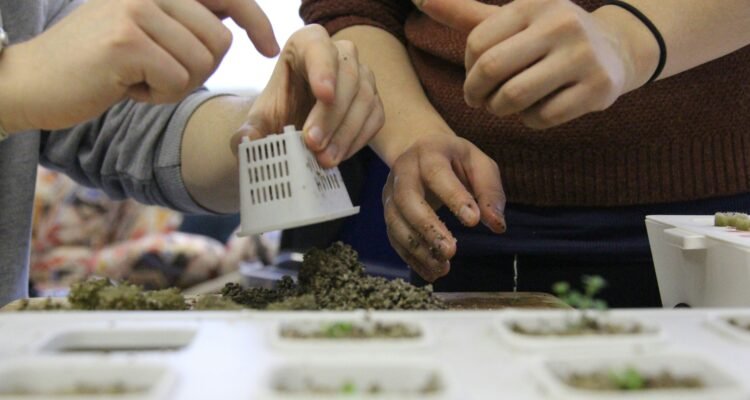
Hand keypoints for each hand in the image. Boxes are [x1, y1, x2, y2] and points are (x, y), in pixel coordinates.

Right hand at [0, 0, 277, 131]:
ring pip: (201, 63)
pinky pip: (177, 82)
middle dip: (199, 70)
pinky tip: (127, 87)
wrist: (34, 80)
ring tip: (138, 77)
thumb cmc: (99, 62)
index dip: (257, 20)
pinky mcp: (126, 41)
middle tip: (159, 73)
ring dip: (176, 85)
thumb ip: (189, 19)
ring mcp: (136, 9)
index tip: (269, 47)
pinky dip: (157, 96)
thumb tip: (246, 23)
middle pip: (219, 41)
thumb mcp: (149, 28)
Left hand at [235, 25, 384, 167]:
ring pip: (364, 98)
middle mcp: (341, 53)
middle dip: (331, 115)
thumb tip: (246, 141)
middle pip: (347, 77)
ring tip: (325, 159)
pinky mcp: (373, 101)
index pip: (319, 46)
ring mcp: (362, 76)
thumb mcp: (259, 121)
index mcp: (307, 43)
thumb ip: (249, 131)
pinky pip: (374, 118)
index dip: (323, 69)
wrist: (295, 126)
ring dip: (345, 133)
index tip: (323, 94)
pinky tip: (338, 156)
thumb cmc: (279, 112)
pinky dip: (357, 140)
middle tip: (313, 144)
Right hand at [382, 134, 505, 281]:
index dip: (453, 196)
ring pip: (396, 221)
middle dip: (427, 227)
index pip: (437, 173)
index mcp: (429, 153)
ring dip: (417, 248)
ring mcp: (391, 192)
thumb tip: (497, 225)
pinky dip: (411, 257)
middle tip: (451, 251)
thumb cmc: (456, 159)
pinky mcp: (389, 212)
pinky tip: (431, 272)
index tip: (472, 221)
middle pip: (407, 198)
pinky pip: (394, 237)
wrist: (420, 149)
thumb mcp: (480, 164)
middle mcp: (404, 171)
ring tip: (442, 268)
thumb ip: (490, 192)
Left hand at [414, 0, 640, 128]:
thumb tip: (420, 0)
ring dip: (501, 109)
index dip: (468, 69)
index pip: (477, 44)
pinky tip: (536, 109)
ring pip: (515, 98)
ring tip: (506, 105)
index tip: (476, 79)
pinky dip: (530, 120)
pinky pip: (542, 117)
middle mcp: (560, 24)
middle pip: (491, 70)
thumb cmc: (547, 36)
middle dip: (477, 93)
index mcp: (532, 5)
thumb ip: (466, 14)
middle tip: (480, 101)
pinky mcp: (597, 88)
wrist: (615, 49)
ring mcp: (582, 56)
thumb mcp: (511, 20)